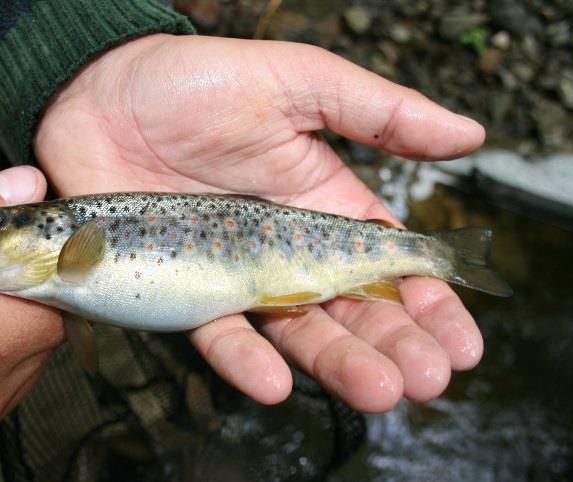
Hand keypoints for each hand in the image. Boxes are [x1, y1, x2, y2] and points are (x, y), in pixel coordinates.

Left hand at [35, 34, 485, 411]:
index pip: (387, 265)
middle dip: (395, 345)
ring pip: (296, 331)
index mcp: (323, 205)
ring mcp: (236, 274)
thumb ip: (380, 113)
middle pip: (351, 309)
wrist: (101, 93)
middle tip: (430, 380)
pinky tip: (276, 383)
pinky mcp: (183, 289)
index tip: (463, 340)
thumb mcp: (300, 82)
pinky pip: (217, 332)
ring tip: (380, 391)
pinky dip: (244, 359)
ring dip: (338, 364)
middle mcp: (286, 249)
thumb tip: (470, 135)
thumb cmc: (198, 80)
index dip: (428, 303)